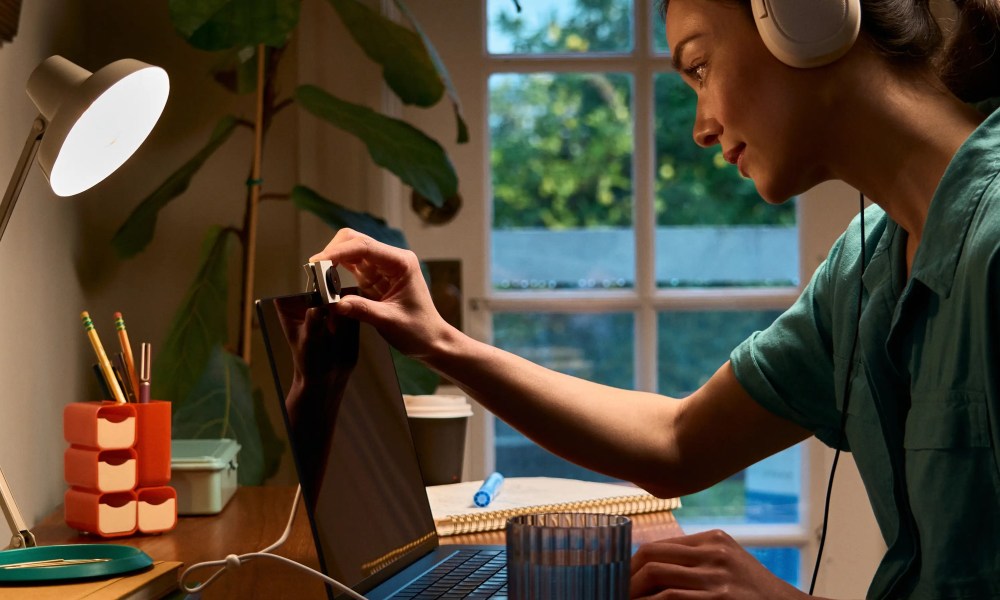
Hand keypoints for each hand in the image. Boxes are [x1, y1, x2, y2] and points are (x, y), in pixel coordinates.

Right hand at [309, 228, 451, 358]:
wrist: (430, 340)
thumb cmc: (418, 329)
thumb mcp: (390, 321)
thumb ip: (363, 310)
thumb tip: (335, 303)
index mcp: (401, 263)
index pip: (364, 246)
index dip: (338, 252)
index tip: (318, 262)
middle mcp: (390, 259)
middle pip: (354, 241)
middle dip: (332, 252)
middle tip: (315, 272)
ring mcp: (381, 267)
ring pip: (349, 252)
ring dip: (331, 262)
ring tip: (318, 280)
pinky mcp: (372, 278)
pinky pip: (349, 267)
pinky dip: (335, 273)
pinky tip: (326, 284)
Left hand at [630, 530, 809, 598]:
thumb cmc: (756, 594)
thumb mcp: (729, 566)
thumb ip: (695, 562)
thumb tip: (649, 570)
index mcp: (714, 540)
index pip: (659, 545)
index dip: (632, 563)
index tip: (618, 578)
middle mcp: (714, 552)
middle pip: (651, 556)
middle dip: (626, 576)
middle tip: (613, 592)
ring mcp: (717, 576)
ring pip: (656, 576)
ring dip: (632, 592)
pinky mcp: (720, 599)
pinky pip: (671, 599)